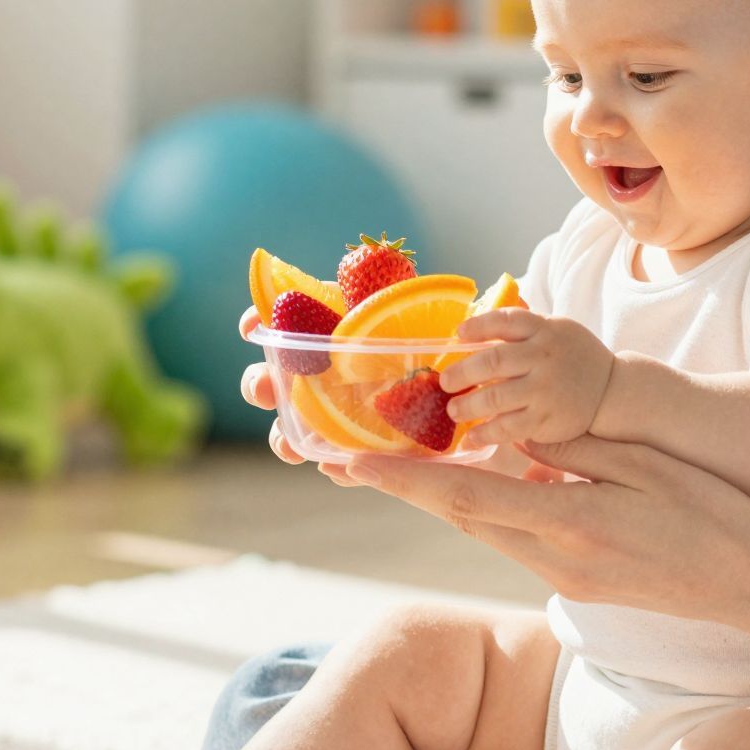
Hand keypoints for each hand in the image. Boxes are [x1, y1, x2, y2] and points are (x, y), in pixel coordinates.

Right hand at [240, 307, 558, 483]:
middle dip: (263, 383)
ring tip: (288, 443)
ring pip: (307, 424)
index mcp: (346, 327)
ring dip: (286, 434)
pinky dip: (338, 465)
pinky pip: (348, 458)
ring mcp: (352, 408)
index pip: (294, 321)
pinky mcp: (377, 445)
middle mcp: (340, 369)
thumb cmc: (461, 334)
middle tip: (267, 389)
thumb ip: (429, 295)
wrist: (496, 381)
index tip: (252, 325)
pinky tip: (335, 467)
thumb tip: (475, 283)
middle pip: (287, 377)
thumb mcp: (444, 310)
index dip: (266, 320)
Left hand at [339, 434, 749, 617]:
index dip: (404, 478)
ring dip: (434, 496)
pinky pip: (510, 538)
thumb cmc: (709, 511)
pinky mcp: (573, 582)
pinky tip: (462, 483)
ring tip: (382, 465)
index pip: (467, 496)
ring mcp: (562, 577)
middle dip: (400, 485)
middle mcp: (553, 559)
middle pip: (458, 515)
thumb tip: (513, 432)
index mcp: (569, 523)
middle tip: (342, 458)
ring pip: (480, 527)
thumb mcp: (640, 463)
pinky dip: (478, 508)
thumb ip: (571, 447)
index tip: (353, 462)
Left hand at [439, 311, 616, 444]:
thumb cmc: (572, 357)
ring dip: (467, 405)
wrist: (611, 391)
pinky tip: (472, 437)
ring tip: (453, 410)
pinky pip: (508, 427)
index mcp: (544, 330)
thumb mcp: (555, 330)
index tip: (458, 334)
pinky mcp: (546, 419)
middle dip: (462, 372)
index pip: (505, 320)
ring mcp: (544, 390)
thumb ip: (521, 329)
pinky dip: (485, 433)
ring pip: (495, 397)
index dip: (478, 326)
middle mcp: (543, 357)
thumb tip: (468, 333)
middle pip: (493, 360)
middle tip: (445, 382)